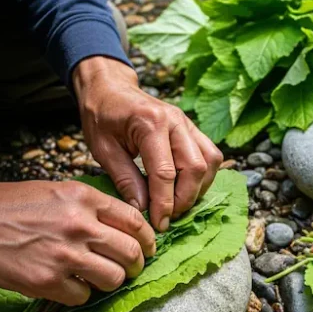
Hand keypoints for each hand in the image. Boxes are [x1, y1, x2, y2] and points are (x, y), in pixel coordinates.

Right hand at [0, 181, 155, 304]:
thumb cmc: (11, 205)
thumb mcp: (57, 191)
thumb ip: (92, 206)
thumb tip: (125, 226)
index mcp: (84, 199)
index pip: (135, 222)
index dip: (148, 238)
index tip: (148, 247)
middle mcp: (79, 225)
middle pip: (132, 253)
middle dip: (136, 265)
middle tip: (130, 268)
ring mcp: (65, 255)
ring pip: (114, 278)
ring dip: (110, 282)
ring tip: (98, 278)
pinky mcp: (48, 281)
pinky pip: (83, 296)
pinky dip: (79, 294)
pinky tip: (69, 284)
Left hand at [74, 57, 223, 230]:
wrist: (110, 89)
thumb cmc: (102, 117)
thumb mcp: (103, 150)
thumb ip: (125, 179)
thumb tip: (143, 208)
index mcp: (149, 124)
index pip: (165, 173)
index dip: (164, 203)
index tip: (159, 223)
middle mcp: (176, 121)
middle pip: (195, 168)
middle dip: (184, 199)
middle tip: (168, 217)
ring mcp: (188, 123)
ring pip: (209, 163)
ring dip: (198, 189)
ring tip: (177, 204)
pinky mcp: (193, 129)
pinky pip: (210, 155)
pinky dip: (204, 176)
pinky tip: (187, 188)